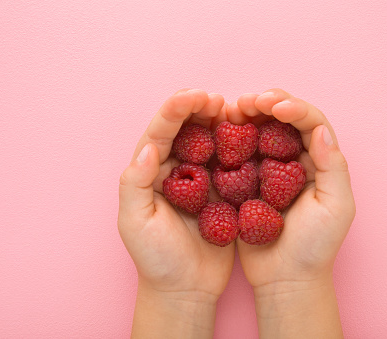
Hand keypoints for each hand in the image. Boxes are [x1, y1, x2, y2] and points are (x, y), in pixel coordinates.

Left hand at [118, 89, 230, 337]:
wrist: (186, 288)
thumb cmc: (156, 259)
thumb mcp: (136, 223)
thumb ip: (135, 184)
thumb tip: (148, 147)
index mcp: (150, 173)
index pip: (160, 133)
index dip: (176, 110)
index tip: (195, 96)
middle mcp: (175, 170)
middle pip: (186, 130)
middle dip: (199, 108)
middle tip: (217, 99)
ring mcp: (200, 179)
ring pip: (209, 141)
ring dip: (220, 122)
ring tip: (235, 110)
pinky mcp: (222, 191)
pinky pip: (230, 163)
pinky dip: (239, 146)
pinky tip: (250, 136)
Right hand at [231, 89, 355, 337]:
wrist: (285, 278)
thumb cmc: (315, 248)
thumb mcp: (335, 208)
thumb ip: (332, 167)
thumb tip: (320, 130)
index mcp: (319, 162)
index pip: (310, 123)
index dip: (294, 108)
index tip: (273, 106)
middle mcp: (295, 160)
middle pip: (282, 121)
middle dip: (267, 104)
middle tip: (247, 102)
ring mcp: (269, 170)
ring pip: (259, 131)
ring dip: (247, 116)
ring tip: (231, 110)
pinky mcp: (247, 182)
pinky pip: (238, 153)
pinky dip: (230, 138)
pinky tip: (219, 131)